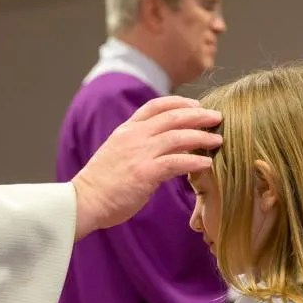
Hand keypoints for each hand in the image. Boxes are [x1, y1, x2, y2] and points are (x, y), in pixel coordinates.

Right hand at [71, 97, 221, 239]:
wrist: (84, 201)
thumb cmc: (101, 183)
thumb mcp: (117, 153)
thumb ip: (136, 145)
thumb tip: (159, 146)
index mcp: (126, 130)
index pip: (156, 106)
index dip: (179, 102)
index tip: (196, 105)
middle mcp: (134, 137)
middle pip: (173, 117)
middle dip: (198, 115)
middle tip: (217, 118)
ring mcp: (139, 154)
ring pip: (178, 137)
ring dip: (202, 137)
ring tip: (217, 140)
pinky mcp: (145, 173)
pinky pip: (177, 162)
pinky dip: (195, 161)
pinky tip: (207, 163)